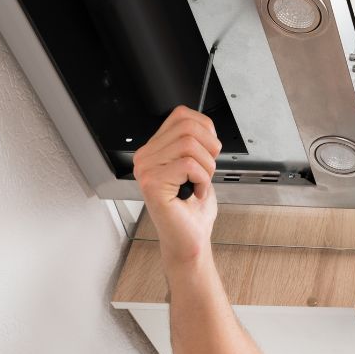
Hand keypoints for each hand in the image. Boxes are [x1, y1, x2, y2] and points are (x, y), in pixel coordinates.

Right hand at [133, 105, 221, 270]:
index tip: (209, 150)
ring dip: (206, 167)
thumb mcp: (197, 166)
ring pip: (189, 145)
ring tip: (199, 184)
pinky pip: (188, 165)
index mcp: (154, 149)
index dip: (206, 129)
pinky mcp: (152, 183)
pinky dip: (202, 180)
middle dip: (209, 148)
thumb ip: (195, 142)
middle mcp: (145, 157)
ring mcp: (146, 170)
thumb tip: (203, 125)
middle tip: (206, 171)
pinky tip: (196, 193)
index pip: (181, 115)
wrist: (189, 238)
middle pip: (187, 127)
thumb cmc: (193, 208)